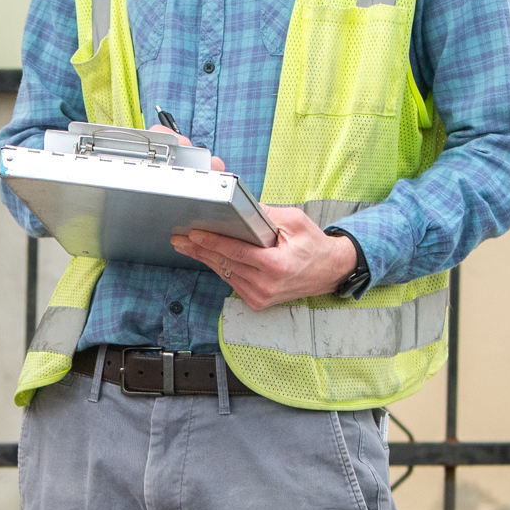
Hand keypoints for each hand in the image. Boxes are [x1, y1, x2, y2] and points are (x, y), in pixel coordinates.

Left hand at [172, 204, 359, 308]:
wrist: (329, 271)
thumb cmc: (313, 245)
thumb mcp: (294, 221)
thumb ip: (265, 215)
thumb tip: (239, 208)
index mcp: (276, 266)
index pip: (236, 252)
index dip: (212, 242)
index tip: (194, 235)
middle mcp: (267, 285)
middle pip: (225, 264)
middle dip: (200, 250)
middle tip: (180, 239)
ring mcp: (261, 296)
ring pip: (225, 274)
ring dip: (206, 259)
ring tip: (188, 247)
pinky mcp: (258, 301)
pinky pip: (232, 282)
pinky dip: (220, 268)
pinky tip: (207, 257)